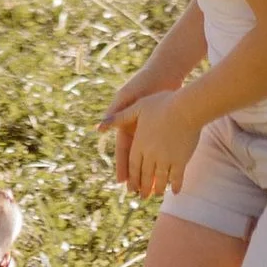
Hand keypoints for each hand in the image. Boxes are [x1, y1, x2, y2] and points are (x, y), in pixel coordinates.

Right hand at [99, 57, 179, 188]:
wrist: (165, 73)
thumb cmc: (143, 83)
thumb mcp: (128, 97)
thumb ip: (115, 112)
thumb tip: (99, 128)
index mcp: (127, 125)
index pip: (123, 151)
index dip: (122, 166)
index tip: (121, 182)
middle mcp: (138, 130)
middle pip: (136, 158)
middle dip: (136, 175)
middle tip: (137, 193)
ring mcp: (150, 130)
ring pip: (150, 156)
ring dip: (150, 172)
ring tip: (152, 189)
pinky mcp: (164, 128)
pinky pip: (163, 149)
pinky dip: (164, 160)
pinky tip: (168, 174)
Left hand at [121, 87, 205, 201]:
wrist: (185, 107)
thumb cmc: (162, 104)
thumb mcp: (137, 107)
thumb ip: (120, 118)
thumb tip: (99, 125)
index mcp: (139, 144)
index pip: (133, 166)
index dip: (132, 178)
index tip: (131, 188)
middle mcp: (151, 155)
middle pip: (145, 176)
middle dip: (143, 188)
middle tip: (142, 197)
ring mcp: (166, 159)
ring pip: (159, 180)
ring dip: (157, 190)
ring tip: (157, 195)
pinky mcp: (180, 160)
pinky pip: (176, 177)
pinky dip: (175, 186)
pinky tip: (175, 192)